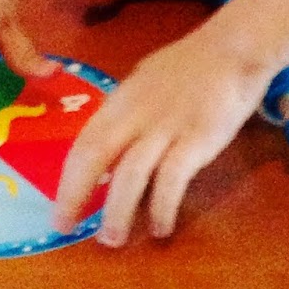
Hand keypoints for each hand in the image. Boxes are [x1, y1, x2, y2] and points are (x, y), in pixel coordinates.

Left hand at [52, 20, 271, 244]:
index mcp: (120, 100)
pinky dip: (161, 206)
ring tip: (111, 240)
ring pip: (130, 173)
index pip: (84, 142)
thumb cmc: (190, 67)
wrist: (231, 49)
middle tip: (64, 227)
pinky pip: (171, 179)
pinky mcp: (195, 140)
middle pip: (95, 155)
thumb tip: (108, 147)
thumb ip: (127, 114)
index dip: (66, 176)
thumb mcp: (146, 84)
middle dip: (75, 193)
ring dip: (116, 210)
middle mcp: (135, 114)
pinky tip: (159, 228)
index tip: (57, 207)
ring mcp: (165, 127)